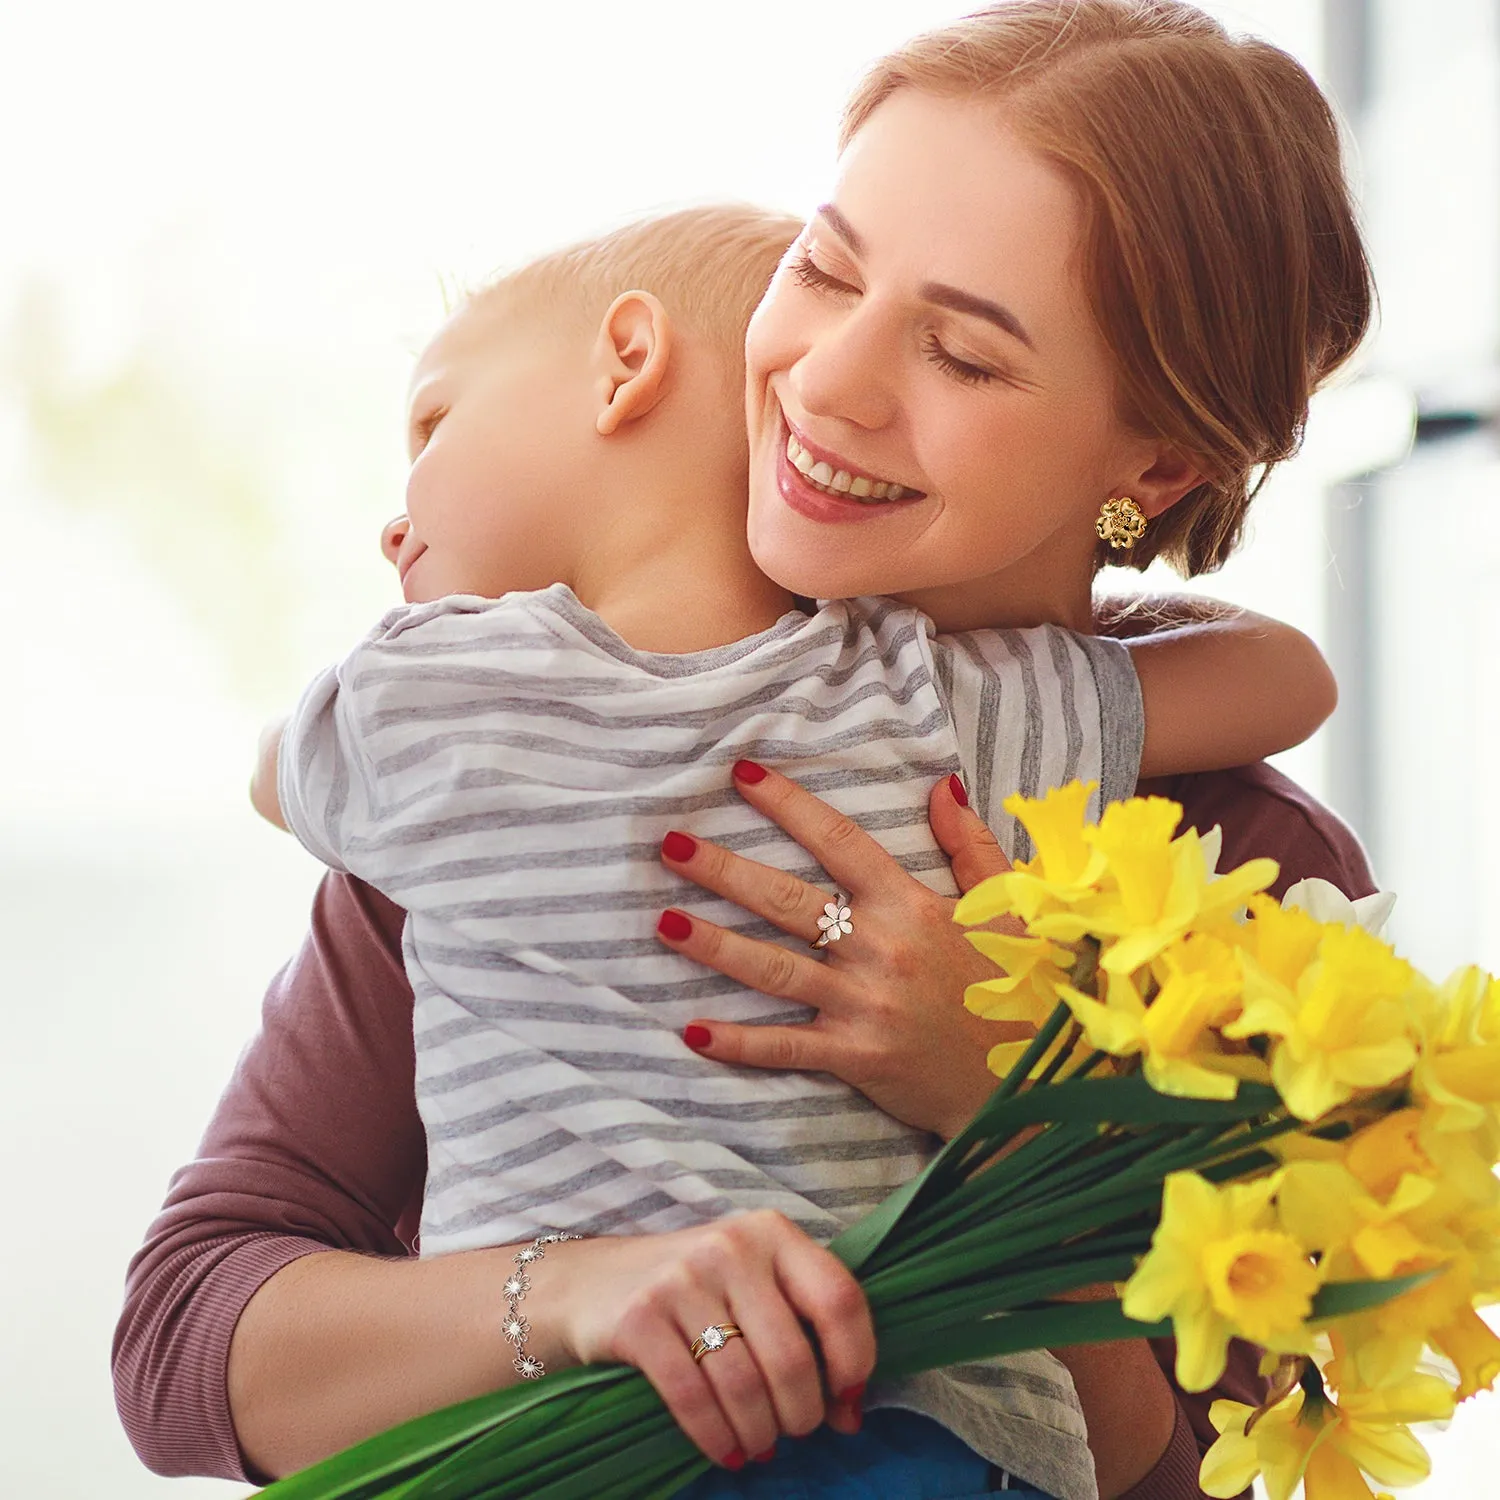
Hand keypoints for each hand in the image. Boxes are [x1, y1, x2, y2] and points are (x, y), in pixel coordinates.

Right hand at [554, 1211, 873, 1467]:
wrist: (592, 1282)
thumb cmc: (696, 1289)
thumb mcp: (754, 1283)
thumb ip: (805, 1330)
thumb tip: (851, 1412)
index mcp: (772, 1231)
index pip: (839, 1298)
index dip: (855, 1359)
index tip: (846, 1398)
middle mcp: (730, 1246)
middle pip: (791, 1355)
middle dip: (802, 1413)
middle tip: (795, 1430)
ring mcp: (682, 1280)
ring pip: (744, 1384)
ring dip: (761, 1432)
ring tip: (761, 1445)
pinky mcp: (640, 1318)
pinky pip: (694, 1398)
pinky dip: (718, 1438)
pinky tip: (728, 1451)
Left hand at [654, 762, 1026, 1140]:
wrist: (1031, 1080)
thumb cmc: (1017, 986)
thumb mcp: (1006, 905)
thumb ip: (969, 844)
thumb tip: (940, 785)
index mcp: (911, 904)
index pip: (839, 842)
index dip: (789, 806)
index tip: (743, 776)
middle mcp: (880, 948)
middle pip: (788, 900)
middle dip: (724, 870)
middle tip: (670, 845)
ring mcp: (864, 1004)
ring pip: (775, 969)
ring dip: (716, 945)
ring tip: (664, 923)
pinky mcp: (856, 1057)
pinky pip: (788, 1047)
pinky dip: (739, 1044)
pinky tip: (693, 1032)